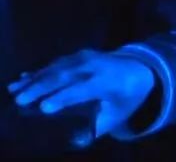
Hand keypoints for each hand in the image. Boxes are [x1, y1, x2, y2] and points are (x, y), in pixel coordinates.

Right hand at [7, 49, 154, 138]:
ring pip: (57, 67)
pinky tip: (25, 78)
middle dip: (41, 87)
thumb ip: (98, 126)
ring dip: (35, 78)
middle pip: (65, 75)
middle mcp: (96, 66)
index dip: (63, 98)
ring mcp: (87, 57)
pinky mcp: (79, 55)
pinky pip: (57, 62)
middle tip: (20, 100)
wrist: (140, 69)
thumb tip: (77, 139)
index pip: (82, 89)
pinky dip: (40, 70)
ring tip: (16, 89)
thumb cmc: (127, 97)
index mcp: (108, 81)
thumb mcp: (118, 114)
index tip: (44, 109)